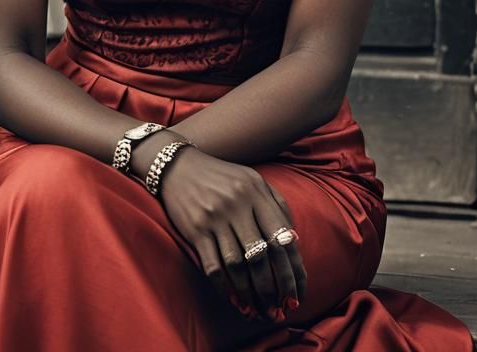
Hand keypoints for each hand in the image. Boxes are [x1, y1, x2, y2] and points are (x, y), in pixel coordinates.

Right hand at [149, 143, 306, 321]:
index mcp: (257, 192)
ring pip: (238, 265)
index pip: (282, 237)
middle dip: (275, 288)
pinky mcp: (195, 230)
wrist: (178, 166)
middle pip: (263, 255)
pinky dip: (225, 288)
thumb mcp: (252, 180)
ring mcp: (215, 217)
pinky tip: (233, 300)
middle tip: (280, 310)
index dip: (293, 270)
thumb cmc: (222, 178)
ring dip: (250, 293)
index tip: (298, 294)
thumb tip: (293, 241)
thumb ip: (275, 205)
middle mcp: (238, 204)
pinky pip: (213, 266)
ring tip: (258, 311)